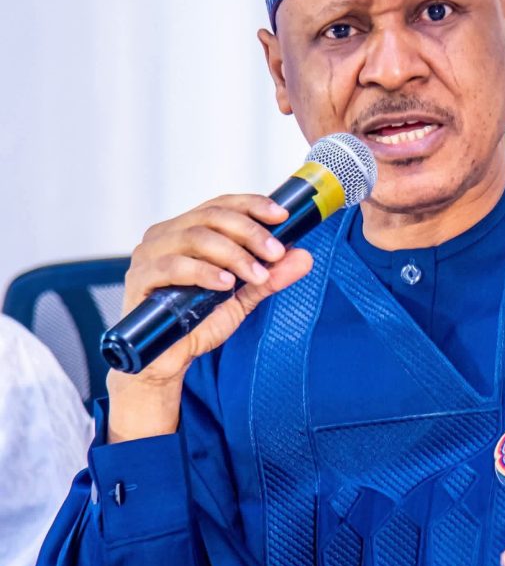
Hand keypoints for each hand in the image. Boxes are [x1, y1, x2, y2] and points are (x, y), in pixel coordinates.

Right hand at [106, 193, 312, 441]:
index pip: (223, 204)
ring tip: (257, 275)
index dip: (253, 205)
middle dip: (250, 232)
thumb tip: (305, 257)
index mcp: (189, 229)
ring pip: (195, 237)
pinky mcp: (139, 279)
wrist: (168, 361)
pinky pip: (172, 266)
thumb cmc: (199, 322)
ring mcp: (149, 254)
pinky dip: (204, 272)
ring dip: (233, 254)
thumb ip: (272, 276)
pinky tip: (226, 283)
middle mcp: (167, 234)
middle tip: (276, 253)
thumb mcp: (244, 297)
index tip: (283, 216)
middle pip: (212, 216)